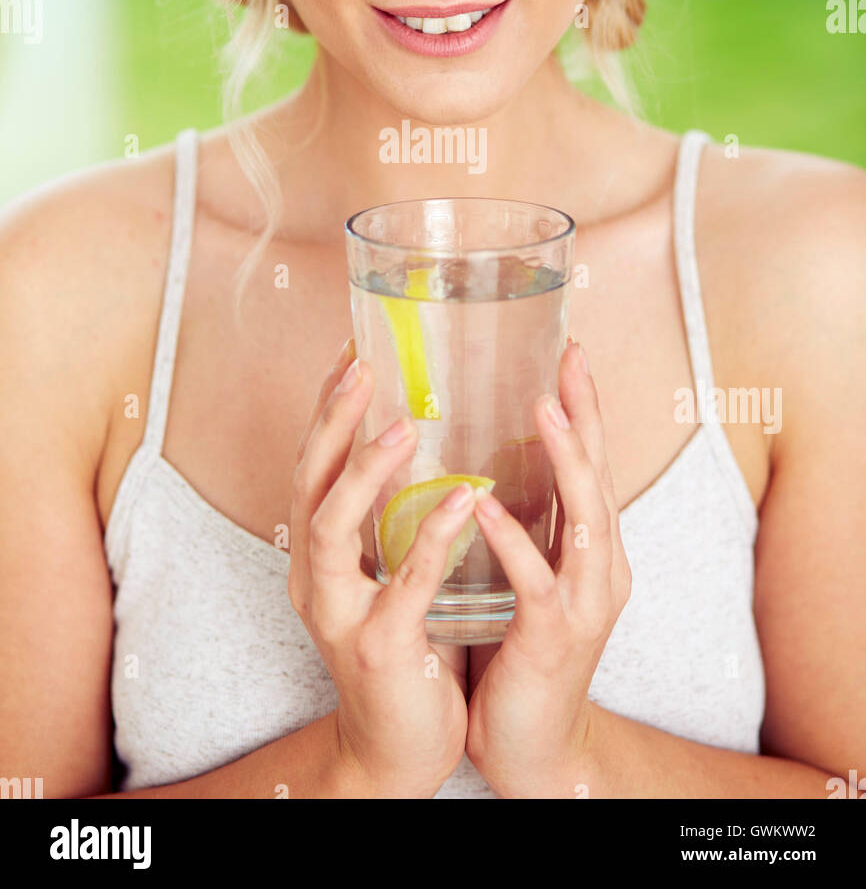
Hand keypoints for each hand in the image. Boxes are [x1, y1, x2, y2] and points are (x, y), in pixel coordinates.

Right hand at [289, 338, 471, 798]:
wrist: (397, 750)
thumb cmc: (401, 650)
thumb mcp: (381, 577)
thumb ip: (386, 522)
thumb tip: (417, 444)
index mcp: (318, 556)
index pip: (311, 467)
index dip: (326, 411)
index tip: (350, 354)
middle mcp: (314, 578)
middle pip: (307, 482)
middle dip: (330, 421)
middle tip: (360, 367)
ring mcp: (340, 614)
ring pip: (332, 526)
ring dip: (365, 470)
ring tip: (403, 424)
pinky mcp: (378, 648)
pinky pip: (403, 584)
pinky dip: (429, 537)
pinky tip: (461, 498)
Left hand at [464, 341, 630, 797]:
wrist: (534, 745)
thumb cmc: (521, 653)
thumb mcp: (532, 578)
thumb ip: (529, 526)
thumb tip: (497, 464)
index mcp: (592, 550)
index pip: (590, 464)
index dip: (584, 408)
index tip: (570, 352)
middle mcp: (600, 568)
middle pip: (599, 477)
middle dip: (586, 416)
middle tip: (570, 360)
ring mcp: (584, 603)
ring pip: (584, 520)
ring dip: (565, 462)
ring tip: (543, 409)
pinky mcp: (554, 638)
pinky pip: (536, 582)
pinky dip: (514, 541)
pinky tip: (485, 507)